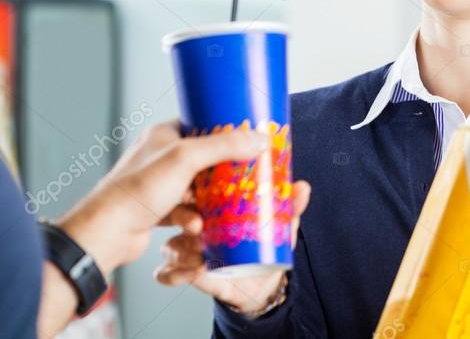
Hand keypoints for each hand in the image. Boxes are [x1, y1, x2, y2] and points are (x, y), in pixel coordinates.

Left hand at [56, 120, 269, 272]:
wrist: (108, 231)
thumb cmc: (139, 189)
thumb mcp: (186, 159)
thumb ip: (224, 146)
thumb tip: (258, 138)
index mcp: (163, 135)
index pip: (201, 127)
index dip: (225, 134)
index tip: (248, 142)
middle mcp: (160, 157)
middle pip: (203, 161)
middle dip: (221, 174)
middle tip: (242, 180)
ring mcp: (158, 185)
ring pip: (195, 190)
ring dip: (207, 202)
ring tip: (216, 210)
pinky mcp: (157, 210)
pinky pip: (184, 212)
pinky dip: (192, 219)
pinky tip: (195, 226)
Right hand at [154, 178, 310, 314]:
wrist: (262, 283)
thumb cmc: (264, 246)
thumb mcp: (279, 227)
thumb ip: (290, 207)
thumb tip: (303, 187)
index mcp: (214, 208)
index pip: (196, 191)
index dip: (194, 188)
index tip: (198, 190)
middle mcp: (196, 225)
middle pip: (179, 215)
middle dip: (185, 218)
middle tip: (198, 226)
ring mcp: (188, 249)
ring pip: (171, 245)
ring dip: (180, 250)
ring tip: (199, 257)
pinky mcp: (186, 273)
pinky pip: (166, 273)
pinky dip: (172, 273)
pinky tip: (188, 273)